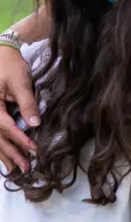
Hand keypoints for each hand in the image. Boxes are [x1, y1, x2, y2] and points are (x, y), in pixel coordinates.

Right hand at [0, 45, 38, 172]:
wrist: (1, 52)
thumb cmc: (10, 65)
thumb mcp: (20, 82)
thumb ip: (27, 103)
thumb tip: (35, 124)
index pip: (5, 127)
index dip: (19, 139)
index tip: (33, 149)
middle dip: (12, 153)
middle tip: (26, 167)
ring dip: (5, 154)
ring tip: (18, 168)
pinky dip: (1, 146)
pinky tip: (7, 158)